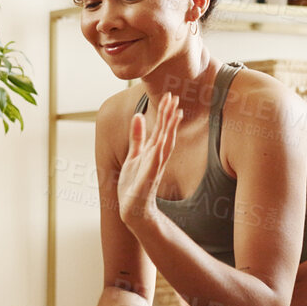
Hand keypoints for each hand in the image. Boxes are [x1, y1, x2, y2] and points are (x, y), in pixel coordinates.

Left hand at [118, 91, 181, 226]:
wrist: (132, 209)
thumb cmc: (134, 184)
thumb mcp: (133, 155)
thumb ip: (137, 137)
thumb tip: (138, 115)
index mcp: (153, 151)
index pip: (161, 128)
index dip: (165, 113)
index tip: (170, 96)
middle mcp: (157, 158)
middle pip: (166, 133)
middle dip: (169, 116)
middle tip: (174, 98)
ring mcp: (154, 168)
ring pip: (164, 146)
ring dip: (169, 131)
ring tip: (174, 115)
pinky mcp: (147, 180)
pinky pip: (154, 165)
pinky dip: (157, 154)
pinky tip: (159, 143)